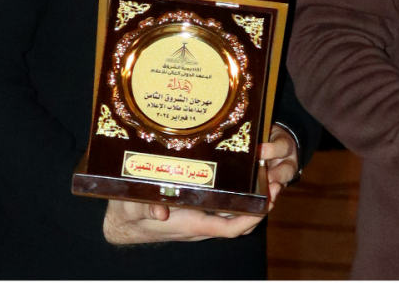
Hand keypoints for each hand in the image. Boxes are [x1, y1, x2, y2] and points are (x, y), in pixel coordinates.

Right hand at [99, 124, 299, 244]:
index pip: (231, 228)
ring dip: (253, 197)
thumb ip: (144, 207)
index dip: (251, 218)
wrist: (123, 222)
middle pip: (241, 220)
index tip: (265, 202)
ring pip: (236, 212)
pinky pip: (226, 205)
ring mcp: (202, 215)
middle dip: (260, 205)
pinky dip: (239, 192)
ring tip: (267, 173)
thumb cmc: (129, 213)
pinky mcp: (199, 208)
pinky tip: (244, 171)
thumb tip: (160, 208)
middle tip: (275, 182)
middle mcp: (203, 222)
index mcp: (192, 224)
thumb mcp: (132, 207)